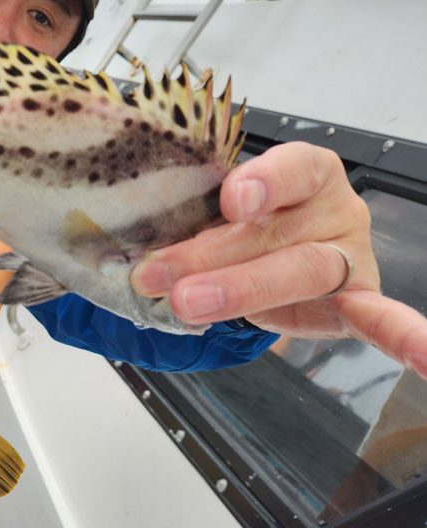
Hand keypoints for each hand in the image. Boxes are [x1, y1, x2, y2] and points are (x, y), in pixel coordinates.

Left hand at [131, 141, 426, 377]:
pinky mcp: (356, 302)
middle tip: (157, 276)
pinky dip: (403, 337)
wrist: (261, 257)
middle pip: (278, 231)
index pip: (292, 168)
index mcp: (305, 171)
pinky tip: (425, 359)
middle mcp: (334, 208)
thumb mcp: (212, 213)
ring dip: (241, 289)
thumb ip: (188, 220)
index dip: (264, 181)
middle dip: (213, 254)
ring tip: (186, 305)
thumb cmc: (239, 225)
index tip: (231, 200)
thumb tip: (130, 252)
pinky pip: (381, 320)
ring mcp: (348, 256)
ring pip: (302, 271)